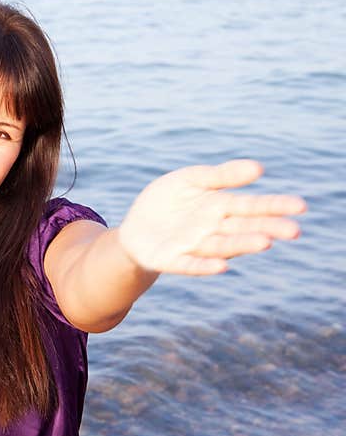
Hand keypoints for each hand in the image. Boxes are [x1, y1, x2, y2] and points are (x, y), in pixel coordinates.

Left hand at [117, 159, 306, 274]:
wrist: (134, 228)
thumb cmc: (166, 202)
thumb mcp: (189, 180)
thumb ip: (220, 175)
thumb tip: (259, 168)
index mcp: (219, 207)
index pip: (251, 206)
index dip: (275, 206)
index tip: (300, 206)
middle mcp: (212, 229)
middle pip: (243, 228)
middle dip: (267, 229)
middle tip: (294, 230)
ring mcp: (193, 246)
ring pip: (221, 246)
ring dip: (242, 245)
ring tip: (264, 243)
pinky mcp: (171, 260)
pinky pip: (189, 264)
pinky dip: (204, 266)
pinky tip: (221, 267)